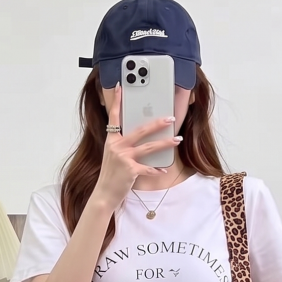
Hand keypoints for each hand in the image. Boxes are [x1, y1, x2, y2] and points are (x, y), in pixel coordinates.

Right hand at [92, 85, 180, 210]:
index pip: (114, 117)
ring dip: (165, 143)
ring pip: (149, 147)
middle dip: (157, 124)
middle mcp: (117, 146)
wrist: (104, 194)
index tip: (120, 87)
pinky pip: (148, 168)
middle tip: (170, 118)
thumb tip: (141, 140)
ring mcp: (124, 158)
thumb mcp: (113, 156)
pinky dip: (156, 170)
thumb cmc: (110, 176)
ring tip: (177, 139)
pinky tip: (163, 170)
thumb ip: (124, 146)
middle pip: (141, 130)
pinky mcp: (130, 170)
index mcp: (112, 140)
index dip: (117, 101)